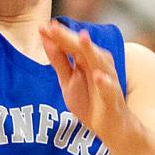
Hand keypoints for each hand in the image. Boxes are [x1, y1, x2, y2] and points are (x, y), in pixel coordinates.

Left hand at [40, 21, 128, 147]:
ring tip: (82, 38)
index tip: (41, 27)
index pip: (70, 44)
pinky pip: (110, 89)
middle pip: (82, 48)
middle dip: (68, 37)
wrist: (111, 127)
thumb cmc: (89, 101)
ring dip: (91, 50)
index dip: (57, 36)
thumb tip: (46, 40)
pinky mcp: (113, 97)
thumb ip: (59, 62)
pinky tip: (98, 77)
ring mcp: (108, 80)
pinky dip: (105, 83)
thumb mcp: (68, 81)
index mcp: (86, 60)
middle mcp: (98, 65)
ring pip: (99, 62)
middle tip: (53, 27)